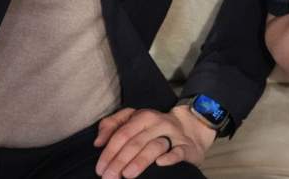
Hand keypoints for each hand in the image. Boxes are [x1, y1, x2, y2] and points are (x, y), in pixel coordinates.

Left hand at [94, 106, 215, 178]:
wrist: (190, 127)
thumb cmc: (154, 128)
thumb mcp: (133, 120)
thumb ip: (112, 125)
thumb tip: (98, 142)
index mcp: (142, 116)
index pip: (122, 133)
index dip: (109, 151)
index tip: (100, 168)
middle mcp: (157, 123)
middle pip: (135, 142)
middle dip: (119, 161)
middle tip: (109, 177)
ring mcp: (173, 135)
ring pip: (154, 147)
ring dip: (140, 161)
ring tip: (127, 175)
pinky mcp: (186, 147)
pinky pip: (178, 152)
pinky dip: (170, 157)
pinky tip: (160, 163)